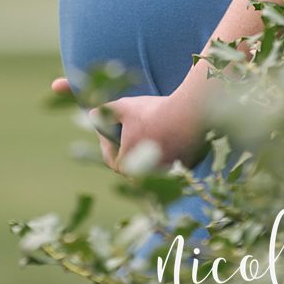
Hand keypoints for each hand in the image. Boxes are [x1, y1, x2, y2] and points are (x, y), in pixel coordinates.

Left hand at [50, 76, 204, 173]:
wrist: (192, 113)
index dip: (107, 144)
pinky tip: (165, 133)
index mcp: (130, 166)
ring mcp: (169, 174)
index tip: (109, 129)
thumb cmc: (153, 111)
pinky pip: (169, 162)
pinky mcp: (186, 168)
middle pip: (131, 165)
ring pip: (150, 165)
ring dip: (145, 151)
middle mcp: (148, 176)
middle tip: (126, 130)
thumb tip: (91, 115)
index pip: (112, 161)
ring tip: (145, 131)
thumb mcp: (123, 107)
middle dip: (126, 148)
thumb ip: (104, 112)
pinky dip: (164, 151)